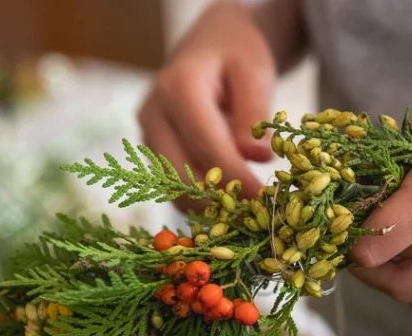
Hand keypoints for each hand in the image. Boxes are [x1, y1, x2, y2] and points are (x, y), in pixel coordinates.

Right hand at [138, 2, 276, 209]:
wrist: (210, 46)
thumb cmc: (236, 55)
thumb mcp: (255, 71)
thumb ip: (254, 112)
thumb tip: (256, 156)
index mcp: (178, 88)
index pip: (205, 144)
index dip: (234, 177)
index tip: (264, 200)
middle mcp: (153, 113)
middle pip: (180, 173)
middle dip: (219, 199)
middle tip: (257, 212)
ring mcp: (148, 135)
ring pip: (172, 188)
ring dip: (209, 206)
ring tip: (247, 210)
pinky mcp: (153, 153)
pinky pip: (173, 188)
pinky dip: (201, 202)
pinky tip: (230, 203)